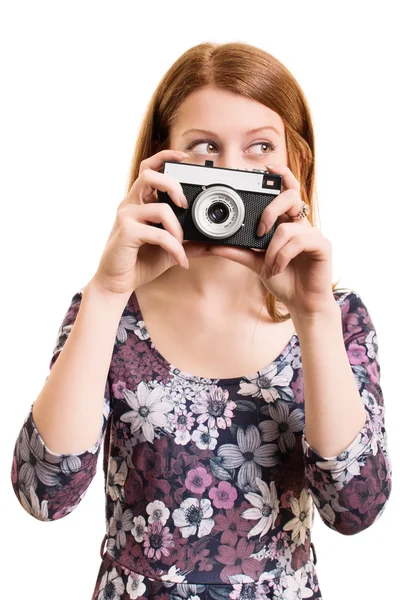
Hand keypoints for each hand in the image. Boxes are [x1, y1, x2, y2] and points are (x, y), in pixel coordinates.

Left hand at [206, 164, 335, 315]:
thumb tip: (211, 245)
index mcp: (287, 222)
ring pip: (289, 226)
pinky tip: (279, 267)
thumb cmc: (284, 280)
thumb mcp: (256, 263)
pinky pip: (299, 241)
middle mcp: (301, 223)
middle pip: (291, 196)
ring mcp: (313, 233)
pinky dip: (283, 255)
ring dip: (273, 249)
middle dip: (271, 210)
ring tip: (270, 265)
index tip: (268, 166)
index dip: (281, 175)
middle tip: (260, 229)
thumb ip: (237, 251)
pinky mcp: (322, 245)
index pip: (286, 190)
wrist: (301, 303)